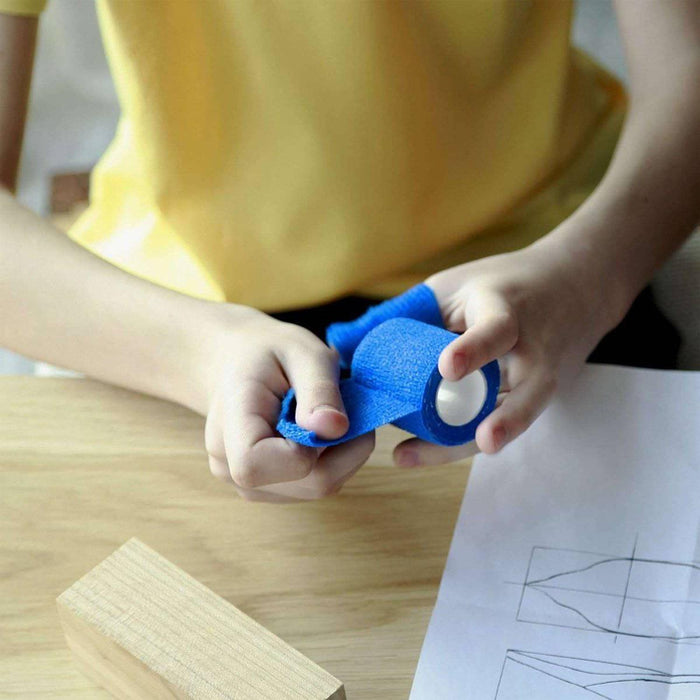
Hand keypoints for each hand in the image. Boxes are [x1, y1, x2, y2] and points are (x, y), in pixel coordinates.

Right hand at [199, 306, 373, 502]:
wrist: (239, 364)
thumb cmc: (269, 353)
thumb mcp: (302, 352)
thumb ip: (319, 390)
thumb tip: (335, 429)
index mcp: (229, 422)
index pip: (255, 465)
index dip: (304, 449)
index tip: (320, 414)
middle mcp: (229, 463)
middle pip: (307, 482)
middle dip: (343, 448)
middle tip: (346, 408)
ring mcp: (247, 484)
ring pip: (318, 488)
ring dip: (342, 454)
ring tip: (328, 416)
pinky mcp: (268, 490)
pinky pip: (315, 487)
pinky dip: (333, 461)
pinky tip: (319, 433)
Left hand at [394, 239, 623, 465]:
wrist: (574, 287)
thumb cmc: (500, 285)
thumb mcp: (453, 285)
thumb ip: (406, 311)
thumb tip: (341, 343)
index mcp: (506, 310)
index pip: (498, 330)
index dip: (474, 349)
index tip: (447, 368)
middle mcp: (531, 348)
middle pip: (526, 391)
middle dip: (507, 419)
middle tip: (483, 441)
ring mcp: (539, 376)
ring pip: (516, 417)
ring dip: (475, 441)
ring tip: (410, 456)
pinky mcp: (535, 396)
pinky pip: (506, 422)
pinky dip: (469, 439)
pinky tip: (423, 451)